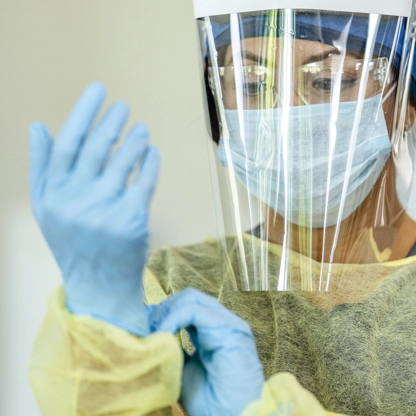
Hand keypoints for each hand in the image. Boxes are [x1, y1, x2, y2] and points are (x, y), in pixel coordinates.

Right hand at [29, 83, 159, 335]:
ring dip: (134, 140)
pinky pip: (144, 182)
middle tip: (124, 106)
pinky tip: (152, 151)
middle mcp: (75, 201)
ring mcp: (105, 212)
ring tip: (141, 128)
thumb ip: (42, 167)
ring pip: (123, 163)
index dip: (83, 113)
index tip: (99, 90)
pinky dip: (150, 163)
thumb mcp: (47, 208)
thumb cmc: (74, 242)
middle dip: (112, 122)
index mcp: (53, 194)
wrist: (98, 285)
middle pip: (96, 149)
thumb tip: (38, 126)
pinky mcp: (133, 221)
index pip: (67, 143)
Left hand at [148, 288, 264, 415]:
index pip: (188, 306)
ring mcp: (228, 323)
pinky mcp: (229, 329)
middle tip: (145, 325)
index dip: (164, 311)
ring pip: (191, 300)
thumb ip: (172, 348)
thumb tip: (150, 333)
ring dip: (167, 312)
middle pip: (189, 298)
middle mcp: (223, 322)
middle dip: (164, 308)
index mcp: (214, 331)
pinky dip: (174, 318)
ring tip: (153, 330)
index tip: (143, 325)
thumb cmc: (210, 402)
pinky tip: (163, 332)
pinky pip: (194, 312)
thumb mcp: (183, 368)